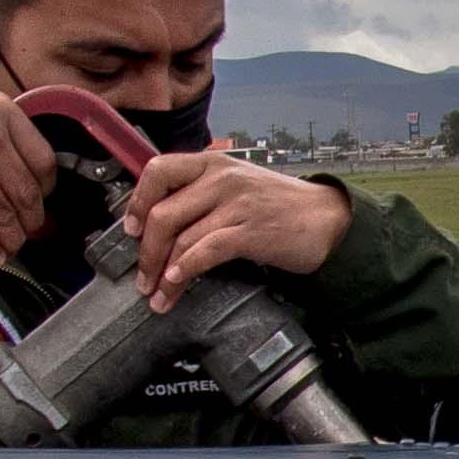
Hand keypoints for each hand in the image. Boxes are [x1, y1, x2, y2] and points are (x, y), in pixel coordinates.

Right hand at [0, 86, 54, 261]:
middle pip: (27, 194)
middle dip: (30, 223)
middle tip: (26, 233)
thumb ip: (2, 131)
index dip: (45, 191)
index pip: (43, 161)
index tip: (39, 203)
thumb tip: (35, 175)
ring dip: (10, 240)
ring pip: (4, 217)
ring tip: (8, 246)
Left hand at [120, 148, 352, 305]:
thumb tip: (161, 221)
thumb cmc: (281, 206)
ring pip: (180, 238)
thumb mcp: (237, 186)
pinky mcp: (250, 231)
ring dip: (161, 272)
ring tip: (156, 294)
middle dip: (145, 251)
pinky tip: (176, 285)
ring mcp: (236, 204)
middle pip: (163, 213)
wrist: (328, 220)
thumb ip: (202, 195)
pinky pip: (205, 252)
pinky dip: (185, 271)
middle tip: (142, 276)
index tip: (130, 230)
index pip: (157, 171)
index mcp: (212, 164)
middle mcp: (221, 178)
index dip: (137, 203)